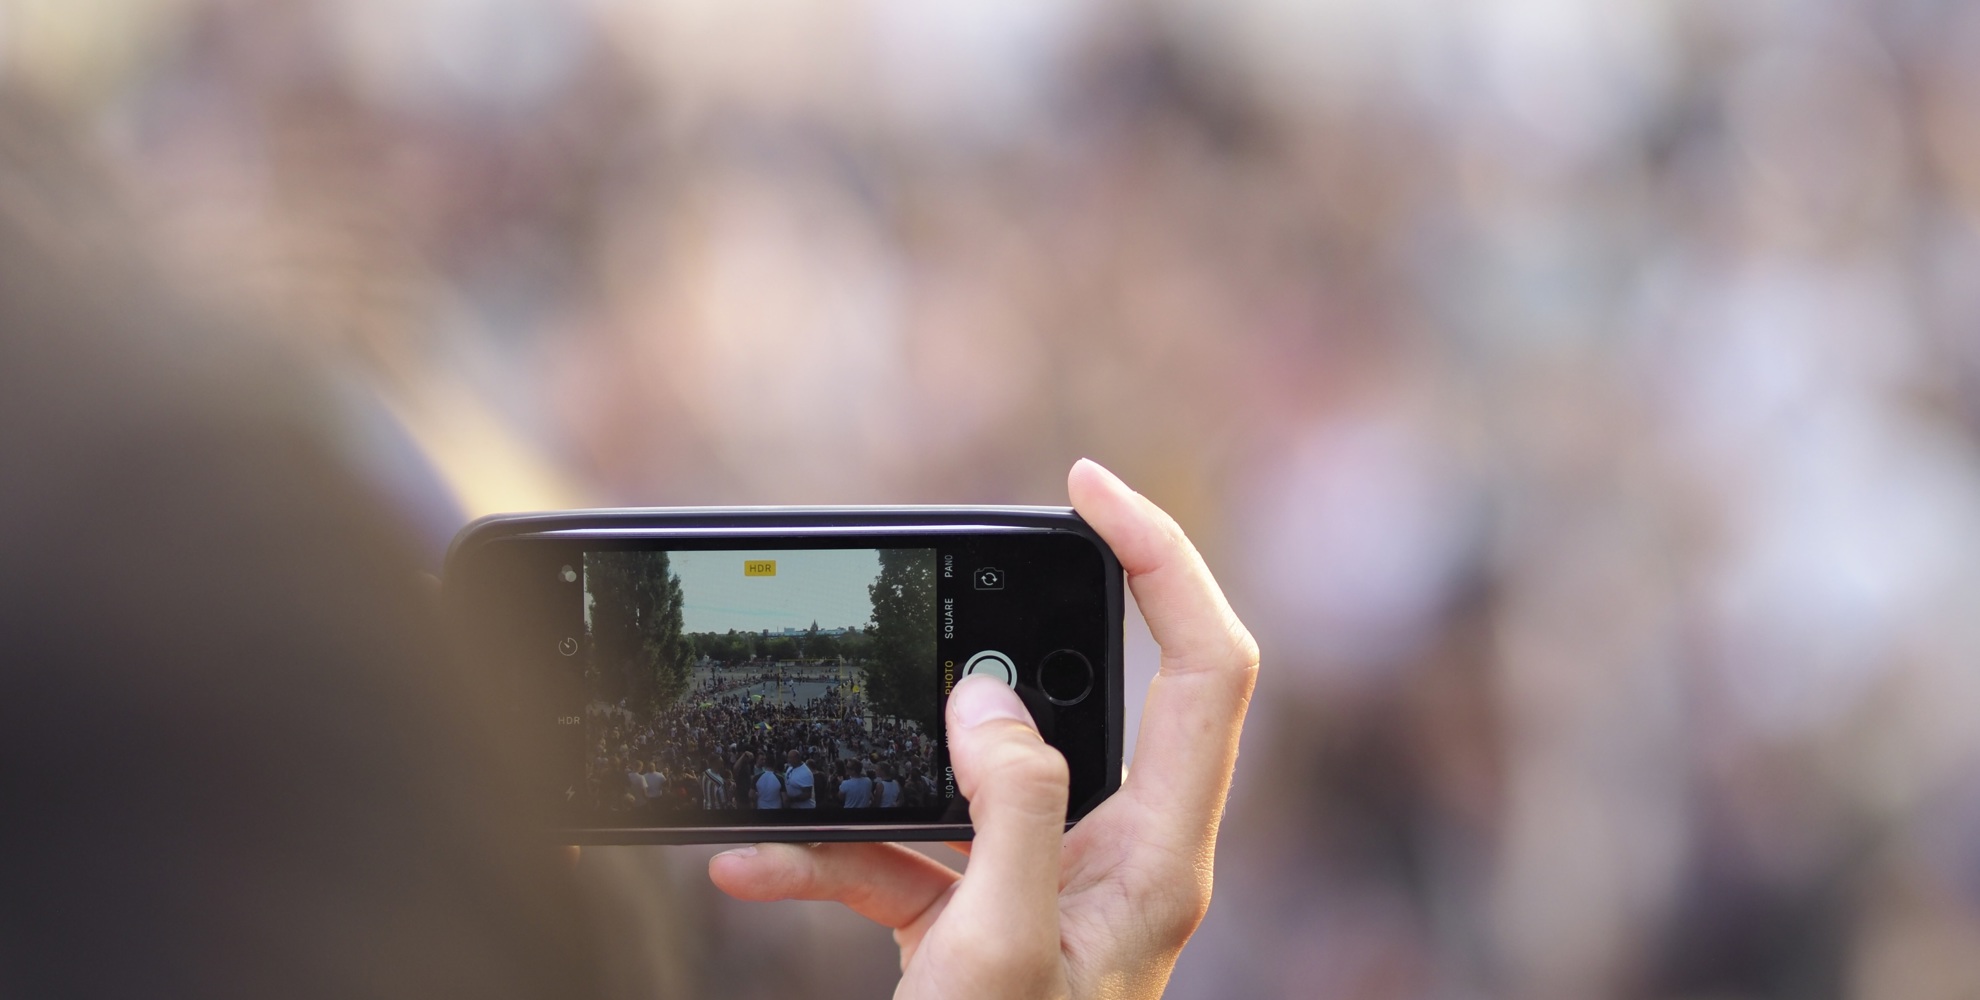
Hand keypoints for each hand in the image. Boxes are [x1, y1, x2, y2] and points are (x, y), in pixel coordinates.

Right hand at [709, 459, 1259, 998]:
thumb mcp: (996, 947)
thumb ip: (1006, 803)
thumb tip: (989, 697)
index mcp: (1161, 853)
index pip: (1207, 663)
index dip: (1159, 558)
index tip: (1081, 485)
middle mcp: (1121, 857)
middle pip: (1096, 695)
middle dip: (1002, 649)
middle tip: (938, 605)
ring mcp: (1051, 887)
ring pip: (978, 778)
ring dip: (887, 773)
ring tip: (799, 792)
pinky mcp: (986, 920)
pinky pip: (915, 854)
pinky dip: (838, 855)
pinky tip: (756, 870)